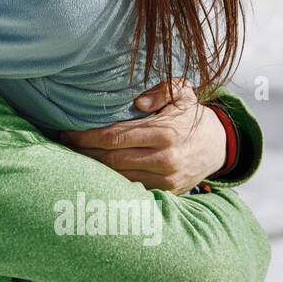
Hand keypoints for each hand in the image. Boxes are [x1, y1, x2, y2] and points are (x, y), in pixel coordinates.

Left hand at [57, 79, 227, 194]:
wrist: (219, 146)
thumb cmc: (192, 116)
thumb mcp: (182, 93)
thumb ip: (161, 89)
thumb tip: (139, 102)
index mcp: (164, 133)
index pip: (114, 137)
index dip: (86, 137)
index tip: (66, 134)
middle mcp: (164, 158)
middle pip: (111, 159)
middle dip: (84, 154)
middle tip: (63, 146)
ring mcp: (166, 179)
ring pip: (119, 177)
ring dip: (94, 170)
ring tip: (74, 159)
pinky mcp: (168, 192)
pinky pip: (133, 189)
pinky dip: (112, 182)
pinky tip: (96, 173)